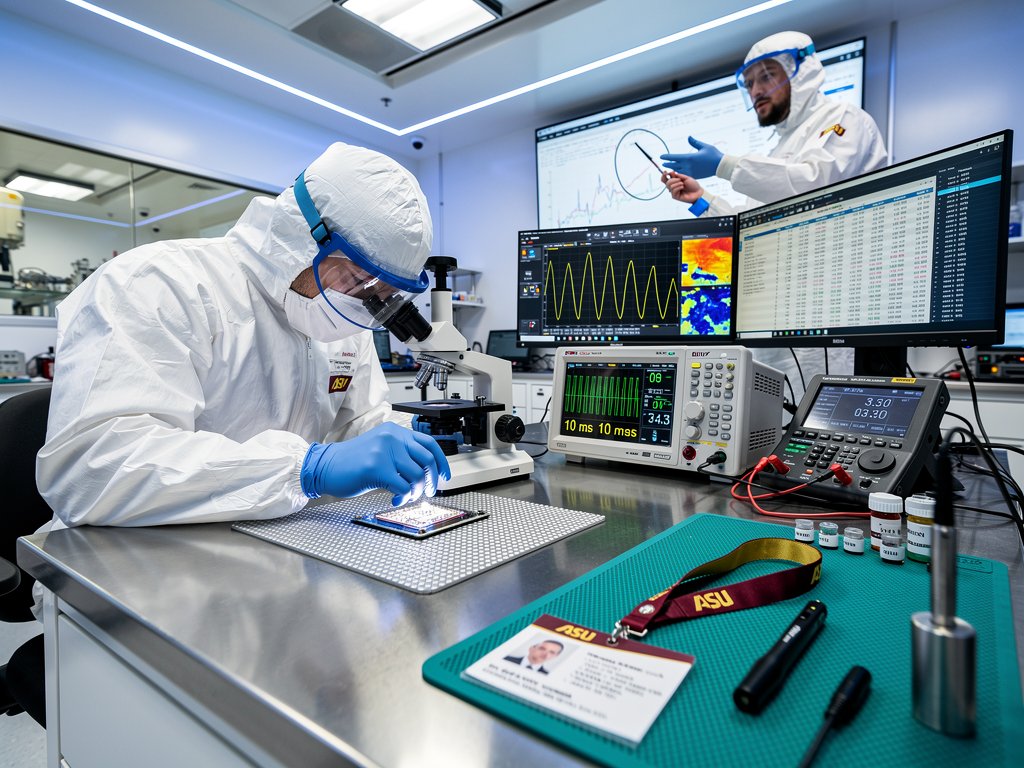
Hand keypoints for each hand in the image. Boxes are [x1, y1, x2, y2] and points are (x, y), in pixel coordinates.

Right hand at [301, 422, 450, 505]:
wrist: (326, 465)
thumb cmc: (353, 461)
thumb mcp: (381, 449)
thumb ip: (402, 455)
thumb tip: (427, 474)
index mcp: (395, 431)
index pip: (429, 444)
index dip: (442, 462)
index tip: (445, 477)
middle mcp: (392, 437)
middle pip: (427, 460)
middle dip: (432, 480)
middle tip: (428, 491)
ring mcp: (384, 451)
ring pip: (417, 475)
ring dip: (416, 491)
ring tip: (407, 495)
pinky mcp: (376, 468)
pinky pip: (402, 486)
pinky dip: (403, 497)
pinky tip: (395, 498)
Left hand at [660, 136, 722, 178]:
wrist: (720, 166)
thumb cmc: (713, 155)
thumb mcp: (704, 146)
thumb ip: (694, 142)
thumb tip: (689, 137)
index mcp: (689, 158)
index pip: (674, 157)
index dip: (667, 157)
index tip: (661, 156)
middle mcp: (688, 166)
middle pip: (674, 165)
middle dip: (668, 164)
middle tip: (663, 163)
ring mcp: (691, 172)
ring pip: (678, 171)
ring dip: (673, 169)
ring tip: (670, 167)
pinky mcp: (694, 176)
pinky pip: (684, 175)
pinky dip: (680, 173)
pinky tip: (678, 172)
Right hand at [661, 171, 703, 203]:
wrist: (698, 192)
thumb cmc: (693, 185)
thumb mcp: (686, 177)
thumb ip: (678, 175)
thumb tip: (671, 172)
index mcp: (675, 181)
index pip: (665, 179)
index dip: (664, 175)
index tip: (665, 172)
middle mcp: (673, 186)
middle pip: (666, 182)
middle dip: (673, 179)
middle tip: (680, 180)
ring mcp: (673, 191)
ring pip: (669, 186)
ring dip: (677, 183)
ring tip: (683, 184)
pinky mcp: (675, 196)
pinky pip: (673, 190)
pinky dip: (678, 187)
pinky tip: (682, 187)